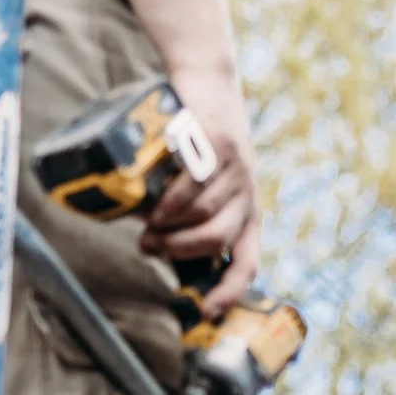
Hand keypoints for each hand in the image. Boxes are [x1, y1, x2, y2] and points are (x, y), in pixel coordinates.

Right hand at [139, 62, 258, 310]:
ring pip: (203, 213)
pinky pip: (196, 183)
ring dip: (170, 226)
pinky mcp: (220, 144)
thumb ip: (183, 214)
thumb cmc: (194, 142)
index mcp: (244, 211)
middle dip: (180, 251)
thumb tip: (153, 246)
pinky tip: (156, 204)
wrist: (205, 82)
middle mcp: (247, 194)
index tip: (207, 312)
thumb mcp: (199, 183)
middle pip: (217, 240)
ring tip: (148, 223)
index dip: (230, 291)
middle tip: (151, 246)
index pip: (246, 261)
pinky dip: (172, 200)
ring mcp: (237, 168)